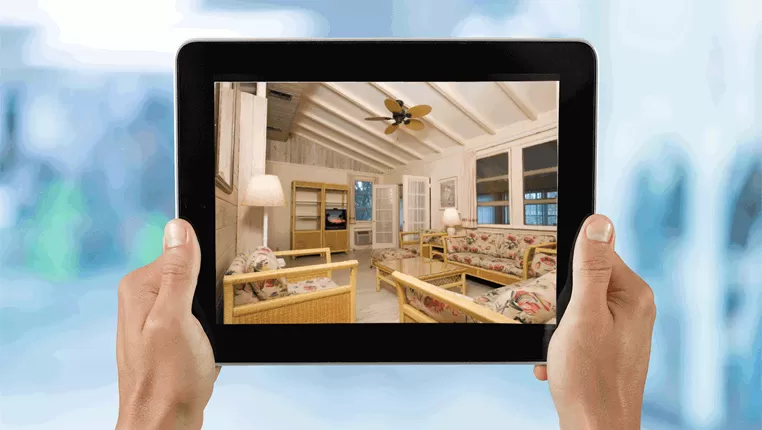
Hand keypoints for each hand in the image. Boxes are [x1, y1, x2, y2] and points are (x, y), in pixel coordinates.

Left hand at [116, 219, 218, 429]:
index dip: (204, 274)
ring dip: (211, 321)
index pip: (183, 253)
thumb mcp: (176, 319)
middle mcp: (143, 299)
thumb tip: (178, 227)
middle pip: (192, 275)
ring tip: (203, 343)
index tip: (207, 299)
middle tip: (204, 328)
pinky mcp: (168, 337)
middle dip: (209, 300)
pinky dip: (209, 334)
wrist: (165, 424)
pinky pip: (199, 321)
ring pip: (200, 300)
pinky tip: (203, 352)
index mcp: (140, 286)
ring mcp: (155, 319)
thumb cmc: (168, 381)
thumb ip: (177, 272)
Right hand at [534, 215, 655, 429]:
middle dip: (560, 307)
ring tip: (559, 352)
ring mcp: (622, 330)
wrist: (594, 429)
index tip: (562, 301)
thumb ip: (590, 267)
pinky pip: (579, 333)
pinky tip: (559, 365)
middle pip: (584, 283)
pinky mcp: (610, 348)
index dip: (570, 276)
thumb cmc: (590, 379)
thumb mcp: (582, 314)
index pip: (596, 256)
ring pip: (576, 310)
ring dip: (558, 329)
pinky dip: (563, 347)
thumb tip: (599, 222)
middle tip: (560, 329)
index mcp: (634, 295)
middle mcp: (634, 309)